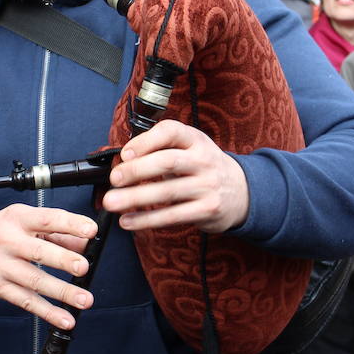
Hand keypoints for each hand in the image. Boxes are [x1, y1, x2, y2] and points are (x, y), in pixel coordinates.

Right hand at [0, 204, 97, 330]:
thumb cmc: (1, 232)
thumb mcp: (26, 222)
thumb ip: (58, 232)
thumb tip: (86, 243)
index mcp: (18, 218)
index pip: (47, 219)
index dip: (70, 224)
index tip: (91, 230)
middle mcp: (7, 240)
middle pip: (38, 251)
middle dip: (62, 260)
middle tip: (83, 267)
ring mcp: (1, 265)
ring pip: (34, 281)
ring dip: (61, 292)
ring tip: (84, 299)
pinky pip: (26, 301)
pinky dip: (47, 312)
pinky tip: (65, 319)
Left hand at [100, 120, 248, 233]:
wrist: (242, 191)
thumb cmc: (203, 167)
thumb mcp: (190, 148)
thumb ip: (161, 150)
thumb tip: (123, 160)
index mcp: (195, 140)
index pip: (171, 131)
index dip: (145, 141)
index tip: (125, 153)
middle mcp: (204, 160)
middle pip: (168, 161)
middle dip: (137, 170)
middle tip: (114, 179)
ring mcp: (208, 185)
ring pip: (168, 191)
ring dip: (135, 198)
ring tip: (112, 202)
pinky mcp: (208, 209)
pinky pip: (173, 216)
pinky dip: (147, 220)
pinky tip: (128, 221)